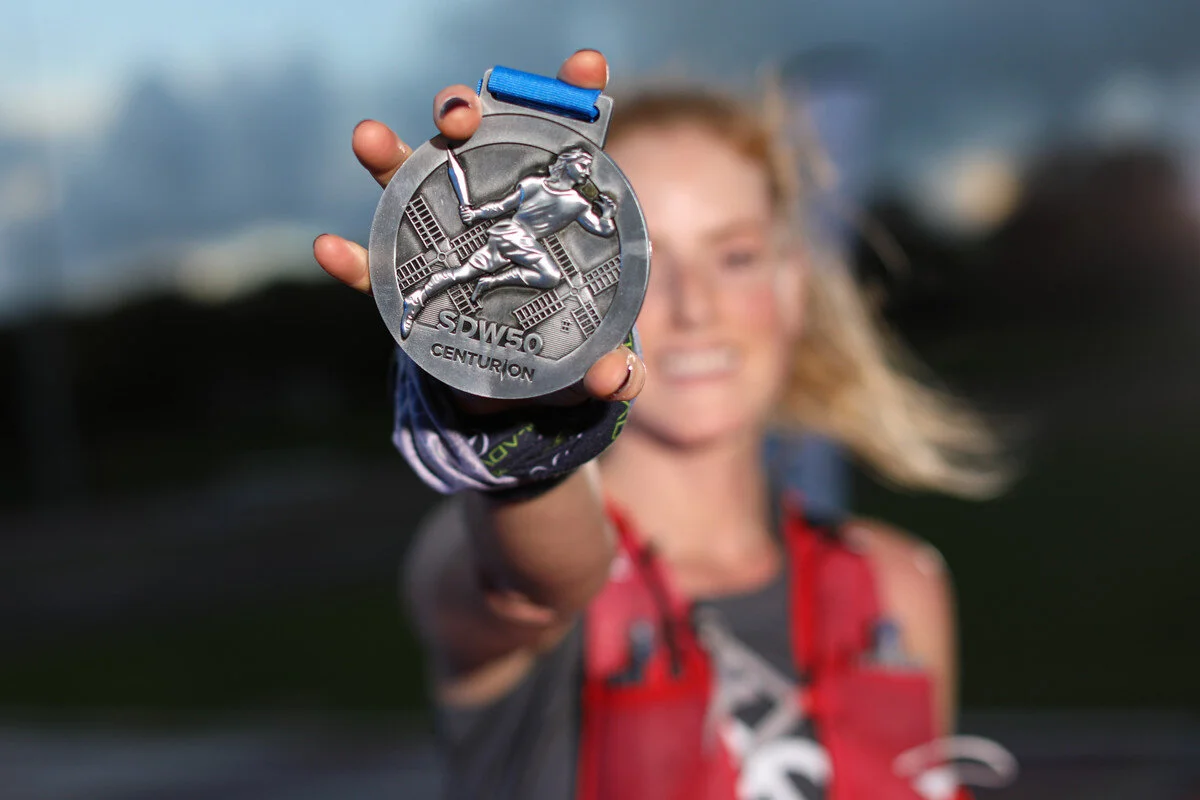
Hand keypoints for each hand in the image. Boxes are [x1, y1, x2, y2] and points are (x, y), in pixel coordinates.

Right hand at [312, 50, 643, 407]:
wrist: (512, 389)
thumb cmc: (565, 353)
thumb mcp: (595, 361)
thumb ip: (616, 370)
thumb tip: (614, 378)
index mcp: (548, 206)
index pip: (560, 138)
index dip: (570, 95)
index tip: (584, 67)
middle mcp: (489, 202)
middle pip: (475, 138)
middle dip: (463, 111)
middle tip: (461, 116)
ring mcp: (442, 234)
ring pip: (411, 179)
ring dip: (389, 152)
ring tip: (366, 135)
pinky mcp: (408, 280)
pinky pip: (375, 266)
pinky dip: (352, 258)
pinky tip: (328, 249)